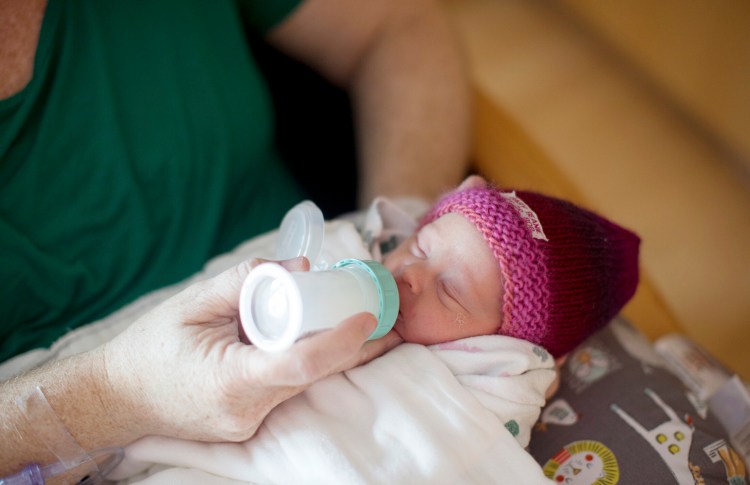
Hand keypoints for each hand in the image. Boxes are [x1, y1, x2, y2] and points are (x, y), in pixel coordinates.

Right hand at [102, 257, 401, 442]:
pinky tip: (326, 339)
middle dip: (354, 346)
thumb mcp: (192, 302)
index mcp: (229, 380)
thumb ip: (245, 279)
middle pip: (314, 375)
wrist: (119, 397)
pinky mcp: (250, 423)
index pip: (300, 364)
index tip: (367, 316)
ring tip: (365, 323)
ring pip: (306, 385)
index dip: (340, 340)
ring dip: (335, 353)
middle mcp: (245, 410)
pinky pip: (289, 390)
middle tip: (386, 315)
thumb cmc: (151, 347)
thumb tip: (301, 266)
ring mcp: (249, 423)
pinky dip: (310, 363)